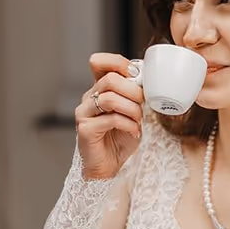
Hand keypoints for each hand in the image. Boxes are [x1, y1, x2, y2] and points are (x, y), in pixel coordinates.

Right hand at [76, 53, 145, 179]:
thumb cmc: (120, 138)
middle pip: (110, 79)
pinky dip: (129, 125)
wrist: (109, 166)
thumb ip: (134, 95)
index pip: (99, 62)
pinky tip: (134, 132)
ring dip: (132, 109)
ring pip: (110, 98)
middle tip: (142, 104)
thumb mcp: (132, 112)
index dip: (119, 63)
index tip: (136, 76)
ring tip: (138, 121)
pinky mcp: (85, 129)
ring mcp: (84, 113)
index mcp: (99, 89)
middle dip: (133, 91)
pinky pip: (111, 119)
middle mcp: (89, 98)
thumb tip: (145, 81)